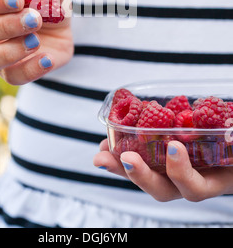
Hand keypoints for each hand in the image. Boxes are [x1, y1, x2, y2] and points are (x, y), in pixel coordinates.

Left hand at [94, 139, 232, 201]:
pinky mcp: (156, 153)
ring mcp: (170, 169)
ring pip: (144, 176)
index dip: (182, 172)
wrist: (225, 139)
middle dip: (140, 176)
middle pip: (162, 189)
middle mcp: (187, 180)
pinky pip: (137, 160)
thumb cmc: (232, 145)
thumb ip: (232, 140)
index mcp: (210, 180)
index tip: (174, 147)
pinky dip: (119, 151)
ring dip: (120, 166)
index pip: (194, 188)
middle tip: (126, 157)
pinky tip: (105, 143)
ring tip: (102, 154)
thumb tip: (231, 133)